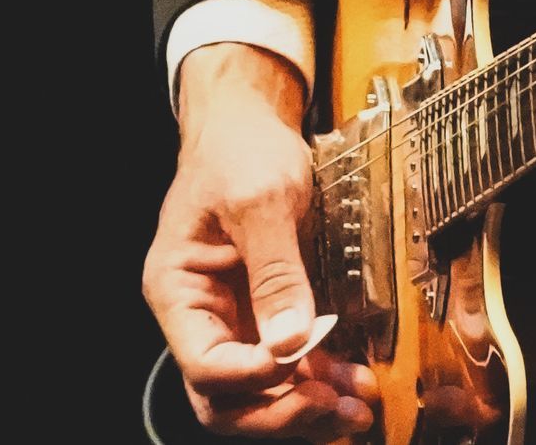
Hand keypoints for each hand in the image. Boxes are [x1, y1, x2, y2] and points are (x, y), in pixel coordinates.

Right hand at [145, 45, 376, 438]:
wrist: (251, 121)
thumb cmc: (240, 148)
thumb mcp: (260, 198)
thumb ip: (275, 269)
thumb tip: (290, 342)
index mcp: (178, 289)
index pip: (203, 364)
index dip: (251, 379)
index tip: (298, 366)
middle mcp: (200, 315)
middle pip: (226, 399)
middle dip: (280, 414)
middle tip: (333, 409)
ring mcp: (234, 319)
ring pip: (260, 394)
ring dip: (307, 407)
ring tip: (358, 409)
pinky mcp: (266, 315)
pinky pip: (287, 367)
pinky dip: (319, 381)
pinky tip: (355, 383)